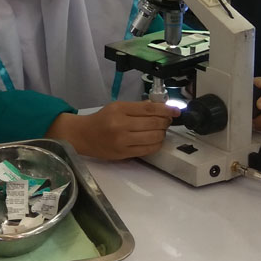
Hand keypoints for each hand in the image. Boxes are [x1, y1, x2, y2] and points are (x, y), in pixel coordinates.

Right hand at [46, 101, 179, 159]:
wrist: (83, 136)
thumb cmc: (101, 119)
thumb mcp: (116, 107)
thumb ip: (137, 107)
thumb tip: (159, 107)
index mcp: (119, 110)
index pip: (149, 109)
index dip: (166, 110)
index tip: (176, 110)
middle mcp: (121, 125)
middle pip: (154, 123)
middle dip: (166, 122)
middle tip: (168, 120)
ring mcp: (123, 141)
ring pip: (153, 137)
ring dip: (162, 133)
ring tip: (161, 130)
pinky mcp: (124, 153)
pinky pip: (148, 149)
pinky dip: (156, 144)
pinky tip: (156, 140)